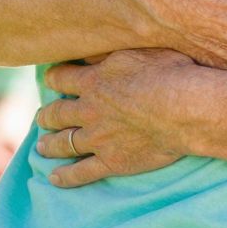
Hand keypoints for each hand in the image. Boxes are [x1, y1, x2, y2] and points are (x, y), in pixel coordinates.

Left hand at [36, 48, 197, 187]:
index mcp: (93, 81)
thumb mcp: (137, 49)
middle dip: (47, 115)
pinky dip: (66, 177)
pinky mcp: (112, 161)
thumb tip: (89, 49)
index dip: (53, 78)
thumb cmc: (168, 72)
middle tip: (42, 118)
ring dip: (50, 144)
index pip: (61, 78)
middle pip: (57, 114)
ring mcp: (98, 139)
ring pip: (64, 143)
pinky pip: (82, 173)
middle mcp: (89, 111)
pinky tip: (55, 178)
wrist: (184, 109)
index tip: (51, 79)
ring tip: (42, 146)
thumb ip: (109, 51)